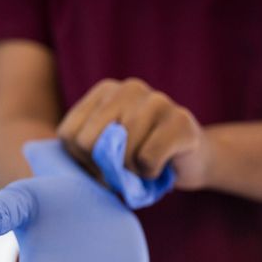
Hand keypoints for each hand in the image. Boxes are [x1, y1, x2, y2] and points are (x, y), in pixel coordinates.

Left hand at [57, 77, 209, 189]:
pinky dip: (150, 174)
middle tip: (125, 169)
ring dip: (131, 172)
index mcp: (105, 91)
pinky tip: (162, 165)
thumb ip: (83, 155)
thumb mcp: (103, 154)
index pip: (69, 134)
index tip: (105, 162)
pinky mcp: (181, 121)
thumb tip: (80, 165)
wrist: (191, 162)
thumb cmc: (139, 160)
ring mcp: (158, 100)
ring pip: (120, 152)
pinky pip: (147, 159)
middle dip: (104, 168)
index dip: (83, 161)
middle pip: (89, 143)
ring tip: (145, 164)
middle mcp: (130, 88)